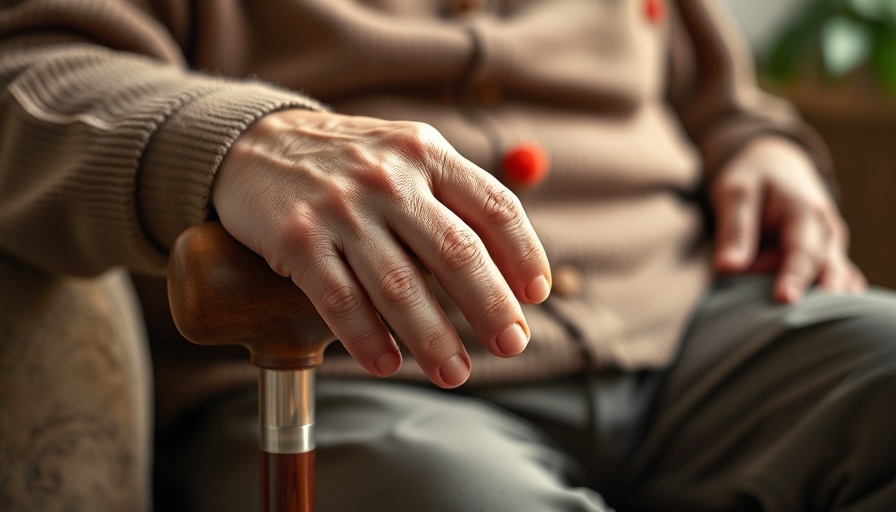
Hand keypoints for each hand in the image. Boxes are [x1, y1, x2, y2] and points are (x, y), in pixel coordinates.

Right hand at [211, 109, 550, 387]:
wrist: (255, 143)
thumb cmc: (348, 163)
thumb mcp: (406, 155)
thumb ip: (455, 197)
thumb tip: (510, 269)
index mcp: (426, 154)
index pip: (494, 207)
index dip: (523, 255)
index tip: (535, 296)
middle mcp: (389, 178)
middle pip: (456, 252)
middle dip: (491, 307)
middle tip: (512, 345)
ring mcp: (341, 207)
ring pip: (399, 286)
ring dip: (434, 338)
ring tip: (455, 373)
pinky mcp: (297, 238)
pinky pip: (340, 300)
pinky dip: (367, 339)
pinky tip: (387, 364)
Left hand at [711, 136, 864, 301]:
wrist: (776, 167)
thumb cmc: (752, 180)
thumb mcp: (735, 194)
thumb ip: (734, 229)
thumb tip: (728, 267)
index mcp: (806, 212)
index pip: (803, 251)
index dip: (794, 277)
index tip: (785, 299)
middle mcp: (828, 233)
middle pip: (823, 273)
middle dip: (808, 292)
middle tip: (784, 313)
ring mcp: (831, 249)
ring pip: (828, 282)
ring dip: (813, 296)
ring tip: (800, 314)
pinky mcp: (827, 261)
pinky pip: (832, 285)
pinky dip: (826, 298)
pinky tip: (818, 314)